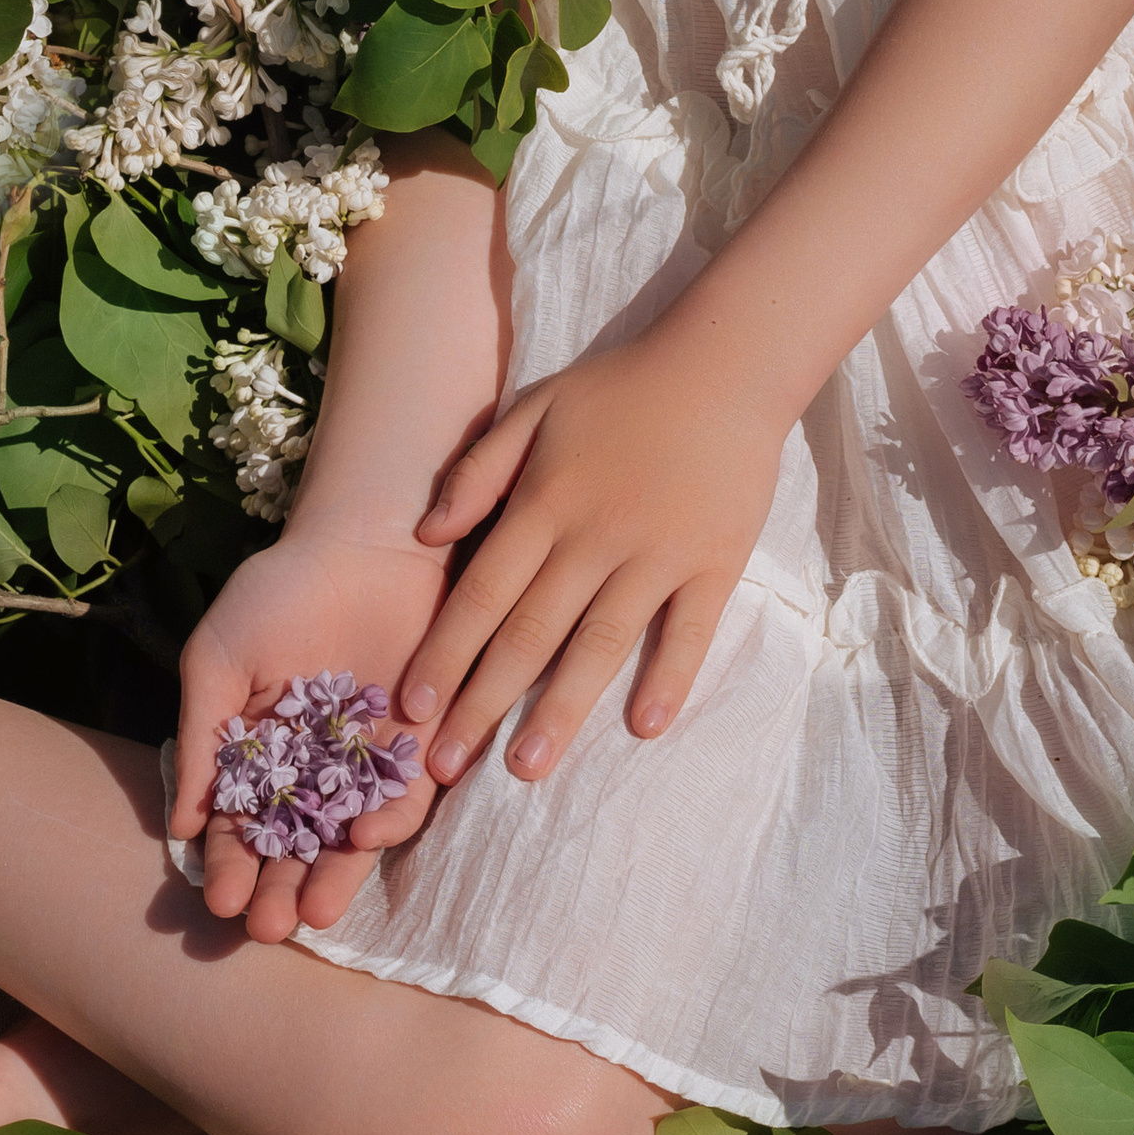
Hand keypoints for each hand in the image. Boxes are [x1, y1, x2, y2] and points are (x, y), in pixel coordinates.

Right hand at [170, 525, 451, 945]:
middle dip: (280, 888)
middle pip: (296, 845)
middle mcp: (315, 770)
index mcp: (261, 753)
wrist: (366, 540)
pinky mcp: (422, 747)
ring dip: (332, 877)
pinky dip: (386, 821)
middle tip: (266, 927)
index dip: (230, 863)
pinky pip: (406, 797)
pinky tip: (362, 836)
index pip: (242, 824)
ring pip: (348, 837)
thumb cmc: (281, 591)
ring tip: (312, 912)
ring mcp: (368, 762)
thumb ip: (201, 736)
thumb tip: (179, 827)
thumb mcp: (220, 655)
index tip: (220, 899)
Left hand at [399, 325, 788, 789]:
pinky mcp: (713, 563)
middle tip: (444, 770)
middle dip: (481, 703)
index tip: (412, 710)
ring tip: (526, 767)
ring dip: (560, 708)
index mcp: (544, 502)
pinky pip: (688, 629)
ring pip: (599, 642)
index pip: (480, 593)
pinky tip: (644, 725)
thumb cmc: (620, 389)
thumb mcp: (533, 408)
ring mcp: (656, 553)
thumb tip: (426, 535)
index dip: (444, 653)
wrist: (722, 363)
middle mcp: (593, 536)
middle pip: (528, 632)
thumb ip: (478, 472)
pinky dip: (668, 676)